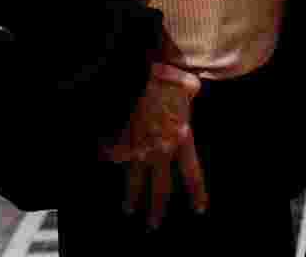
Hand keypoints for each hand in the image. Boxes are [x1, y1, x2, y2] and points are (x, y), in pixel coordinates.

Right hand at [103, 64, 207, 223]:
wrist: (130, 80)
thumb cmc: (162, 79)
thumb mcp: (187, 84)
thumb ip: (191, 91)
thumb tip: (196, 89)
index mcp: (181, 137)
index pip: (192, 172)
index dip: (196, 192)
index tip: (199, 210)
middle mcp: (159, 151)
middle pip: (160, 188)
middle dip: (157, 209)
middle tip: (154, 226)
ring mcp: (136, 153)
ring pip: (134, 184)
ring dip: (132, 199)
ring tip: (130, 211)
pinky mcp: (116, 149)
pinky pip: (112, 159)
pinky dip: (109, 162)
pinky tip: (106, 165)